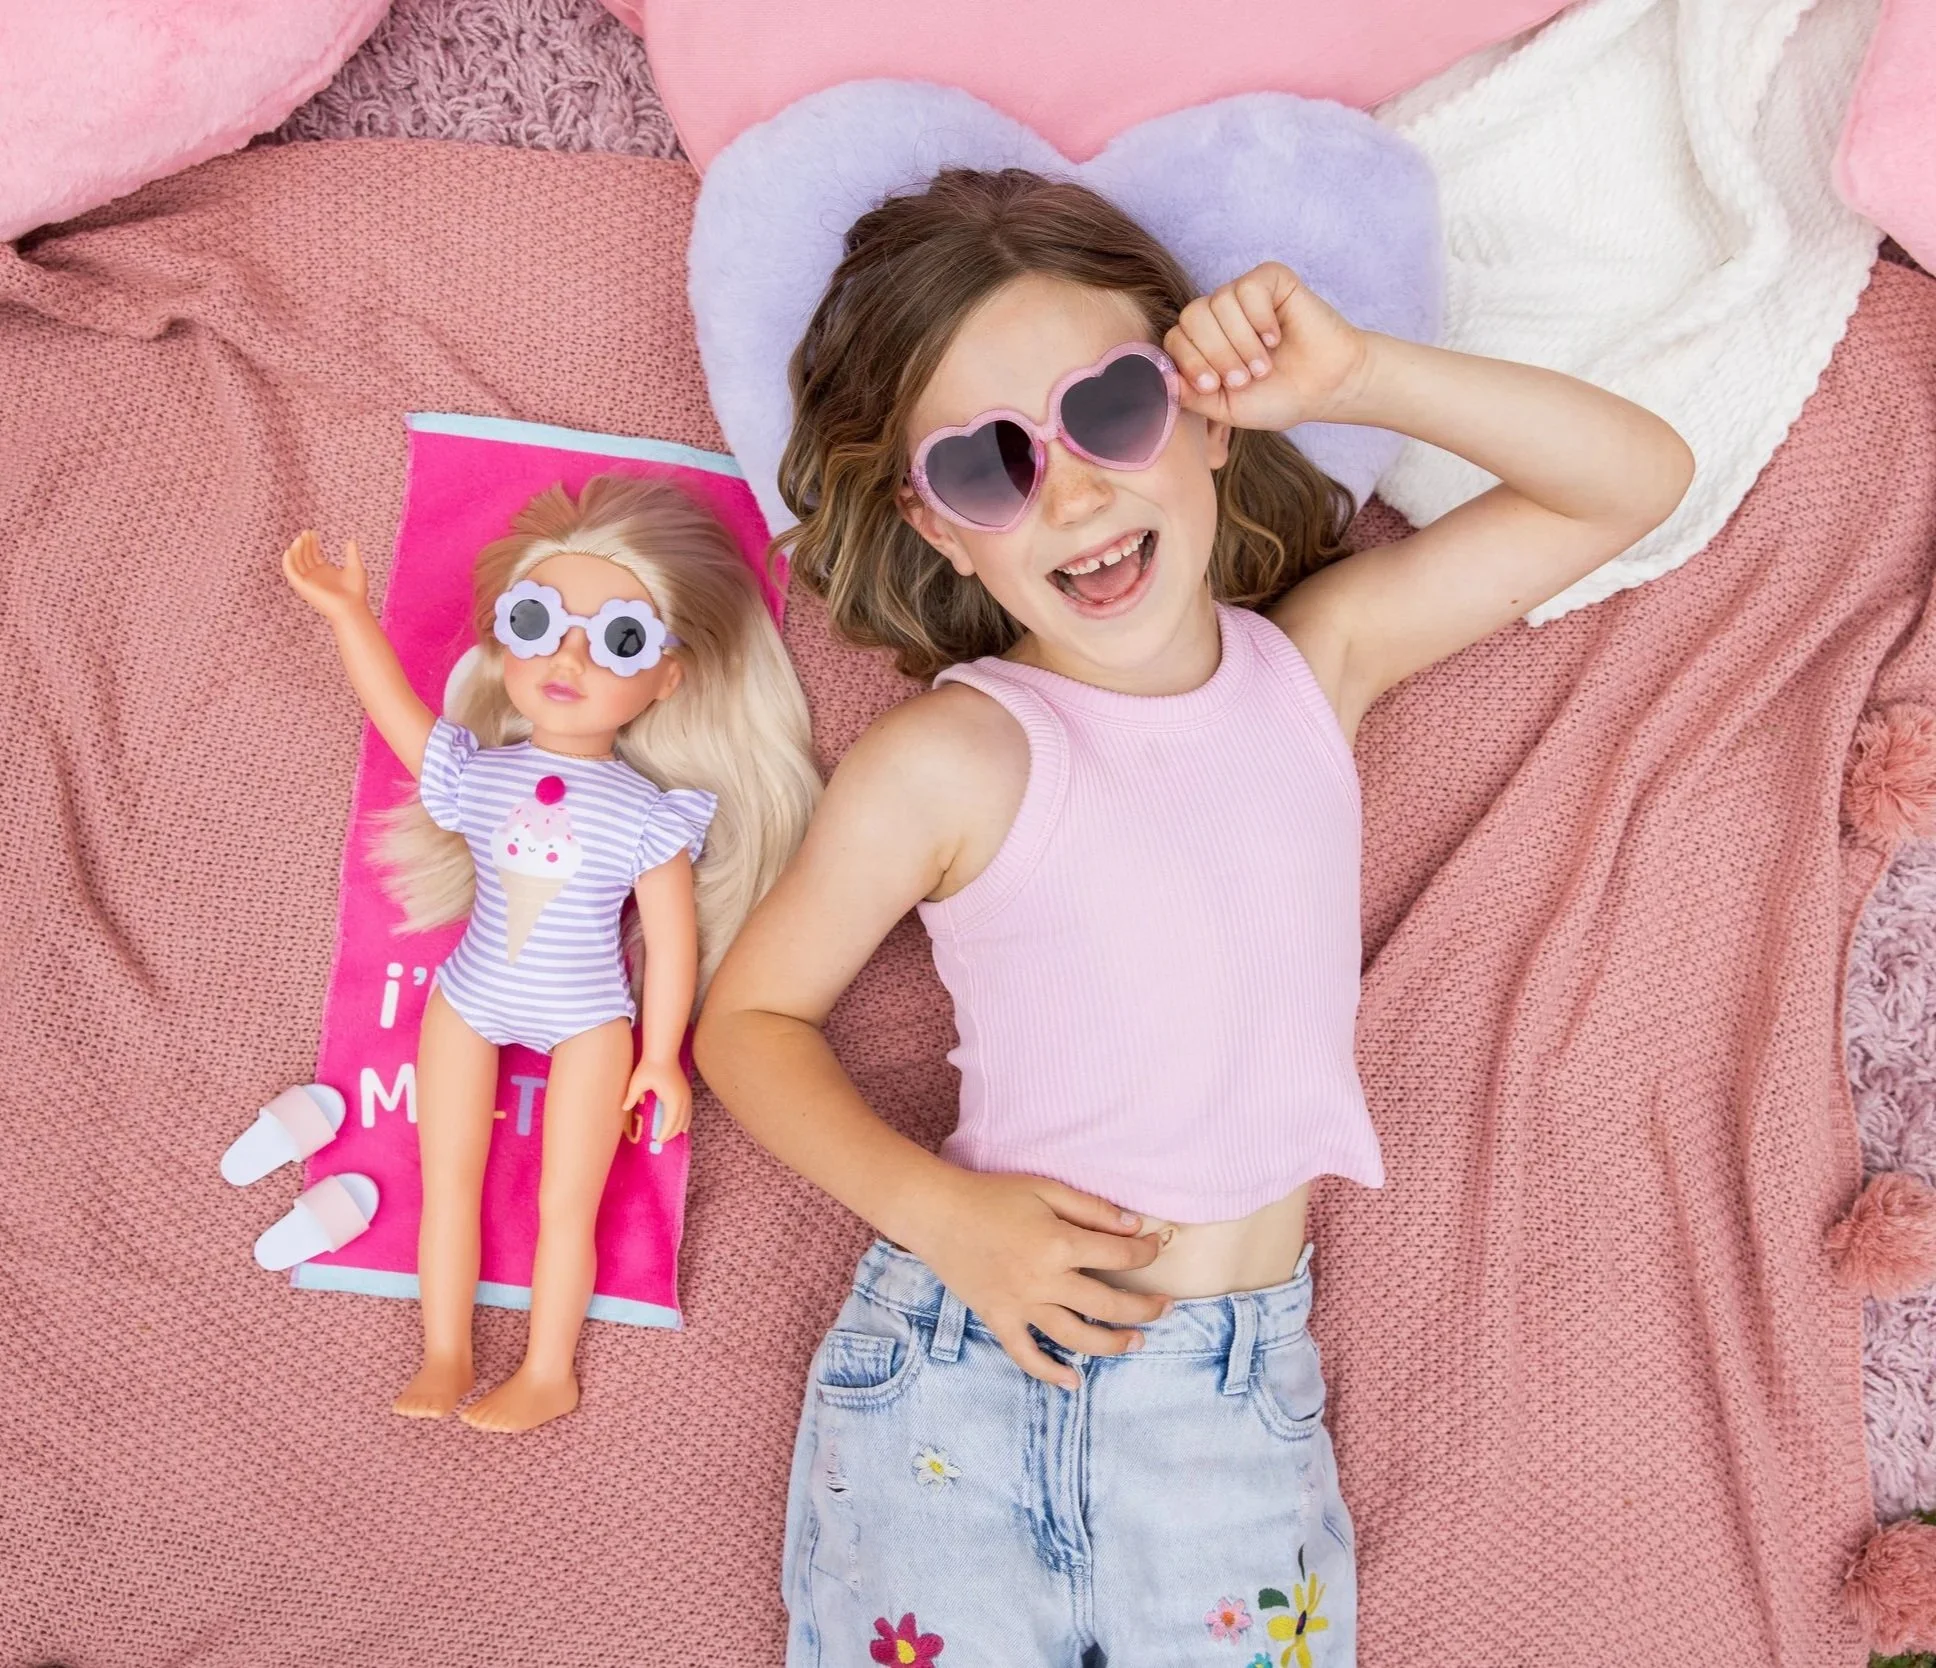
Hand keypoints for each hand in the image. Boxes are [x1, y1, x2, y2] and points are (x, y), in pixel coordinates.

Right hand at [281, 529, 370, 625]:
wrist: (352, 608)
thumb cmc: (355, 592)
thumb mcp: (355, 568)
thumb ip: (351, 554)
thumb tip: (351, 540)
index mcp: (323, 571)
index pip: (312, 553)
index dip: (311, 542)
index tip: (312, 532)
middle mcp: (313, 576)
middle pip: (304, 556)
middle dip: (304, 544)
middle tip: (306, 532)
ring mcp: (307, 581)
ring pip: (296, 562)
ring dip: (296, 550)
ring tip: (301, 539)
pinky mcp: (302, 587)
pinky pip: (291, 573)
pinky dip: (287, 562)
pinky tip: (289, 551)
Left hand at [625, 1054, 690, 1147]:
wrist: (663, 1051)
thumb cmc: (649, 1066)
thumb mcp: (637, 1082)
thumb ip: (631, 1096)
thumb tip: (623, 1108)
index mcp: (672, 1099)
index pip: (670, 1123)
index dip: (664, 1134)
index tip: (657, 1141)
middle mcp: (682, 1099)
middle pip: (680, 1122)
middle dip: (671, 1133)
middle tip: (661, 1142)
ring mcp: (686, 1094)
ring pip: (687, 1117)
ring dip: (680, 1128)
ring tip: (672, 1136)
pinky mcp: (686, 1090)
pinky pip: (689, 1110)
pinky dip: (686, 1119)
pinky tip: (684, 1125)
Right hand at [910, 1170, 1171, 1390]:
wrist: (937, 1213)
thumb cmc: (992, 1195)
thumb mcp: (1045, 1189)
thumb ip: (1092, 1209)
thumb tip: (1134, 1226)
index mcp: (1059, 1243)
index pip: (1118, 1256)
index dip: (1144, 1254)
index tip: (1153, 1250)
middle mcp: (1045, 1281)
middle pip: (1107, 1304)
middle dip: (1143, 1307)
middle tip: (1165, 1308)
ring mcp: (1021, 1305)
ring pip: (1076, 1337)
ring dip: (1112, 1344)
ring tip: (1136, 1342)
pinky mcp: (999, 1319)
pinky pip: (1026, 1355)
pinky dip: (1049, 1372)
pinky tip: (1072, 1382)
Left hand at [1163, 261, 1372, 433]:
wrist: (1325, 388)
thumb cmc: (1277, 398)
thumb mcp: (1226, 408)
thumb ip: (1192, 396)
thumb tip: (1161, 379)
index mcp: (1202, 343)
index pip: (1174, 339)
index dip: (1190, 361)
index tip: (1215, 386)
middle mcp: (1218, 314)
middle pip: (1192, 317)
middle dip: (1216, 354)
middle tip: (1244, 379)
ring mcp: (1242, 295)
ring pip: (1219, 302)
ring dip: (1242, 342)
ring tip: (1264, 365)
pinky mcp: (1270, 280)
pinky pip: (1249, 287)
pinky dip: (1260, 317)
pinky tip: (1277, 336)